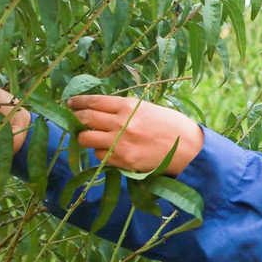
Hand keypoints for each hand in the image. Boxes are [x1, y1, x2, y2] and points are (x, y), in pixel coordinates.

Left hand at [67, 95, 203, 175]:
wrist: (191, 149)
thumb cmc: (174, 127)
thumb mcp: (150, 109)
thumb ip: (126, 110)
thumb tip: (104, 112)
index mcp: (129, 106)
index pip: (94, 101)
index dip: (78, 102)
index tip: (70, 103)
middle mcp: (121, 123)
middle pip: (86, 119)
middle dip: (76, 119)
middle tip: (73, 119)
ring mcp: (121, 143)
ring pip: (87, 139)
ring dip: (86, 139)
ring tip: (91, 138)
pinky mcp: (123, 160)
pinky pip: (100, 156)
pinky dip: (102, 153)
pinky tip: (110, 151)